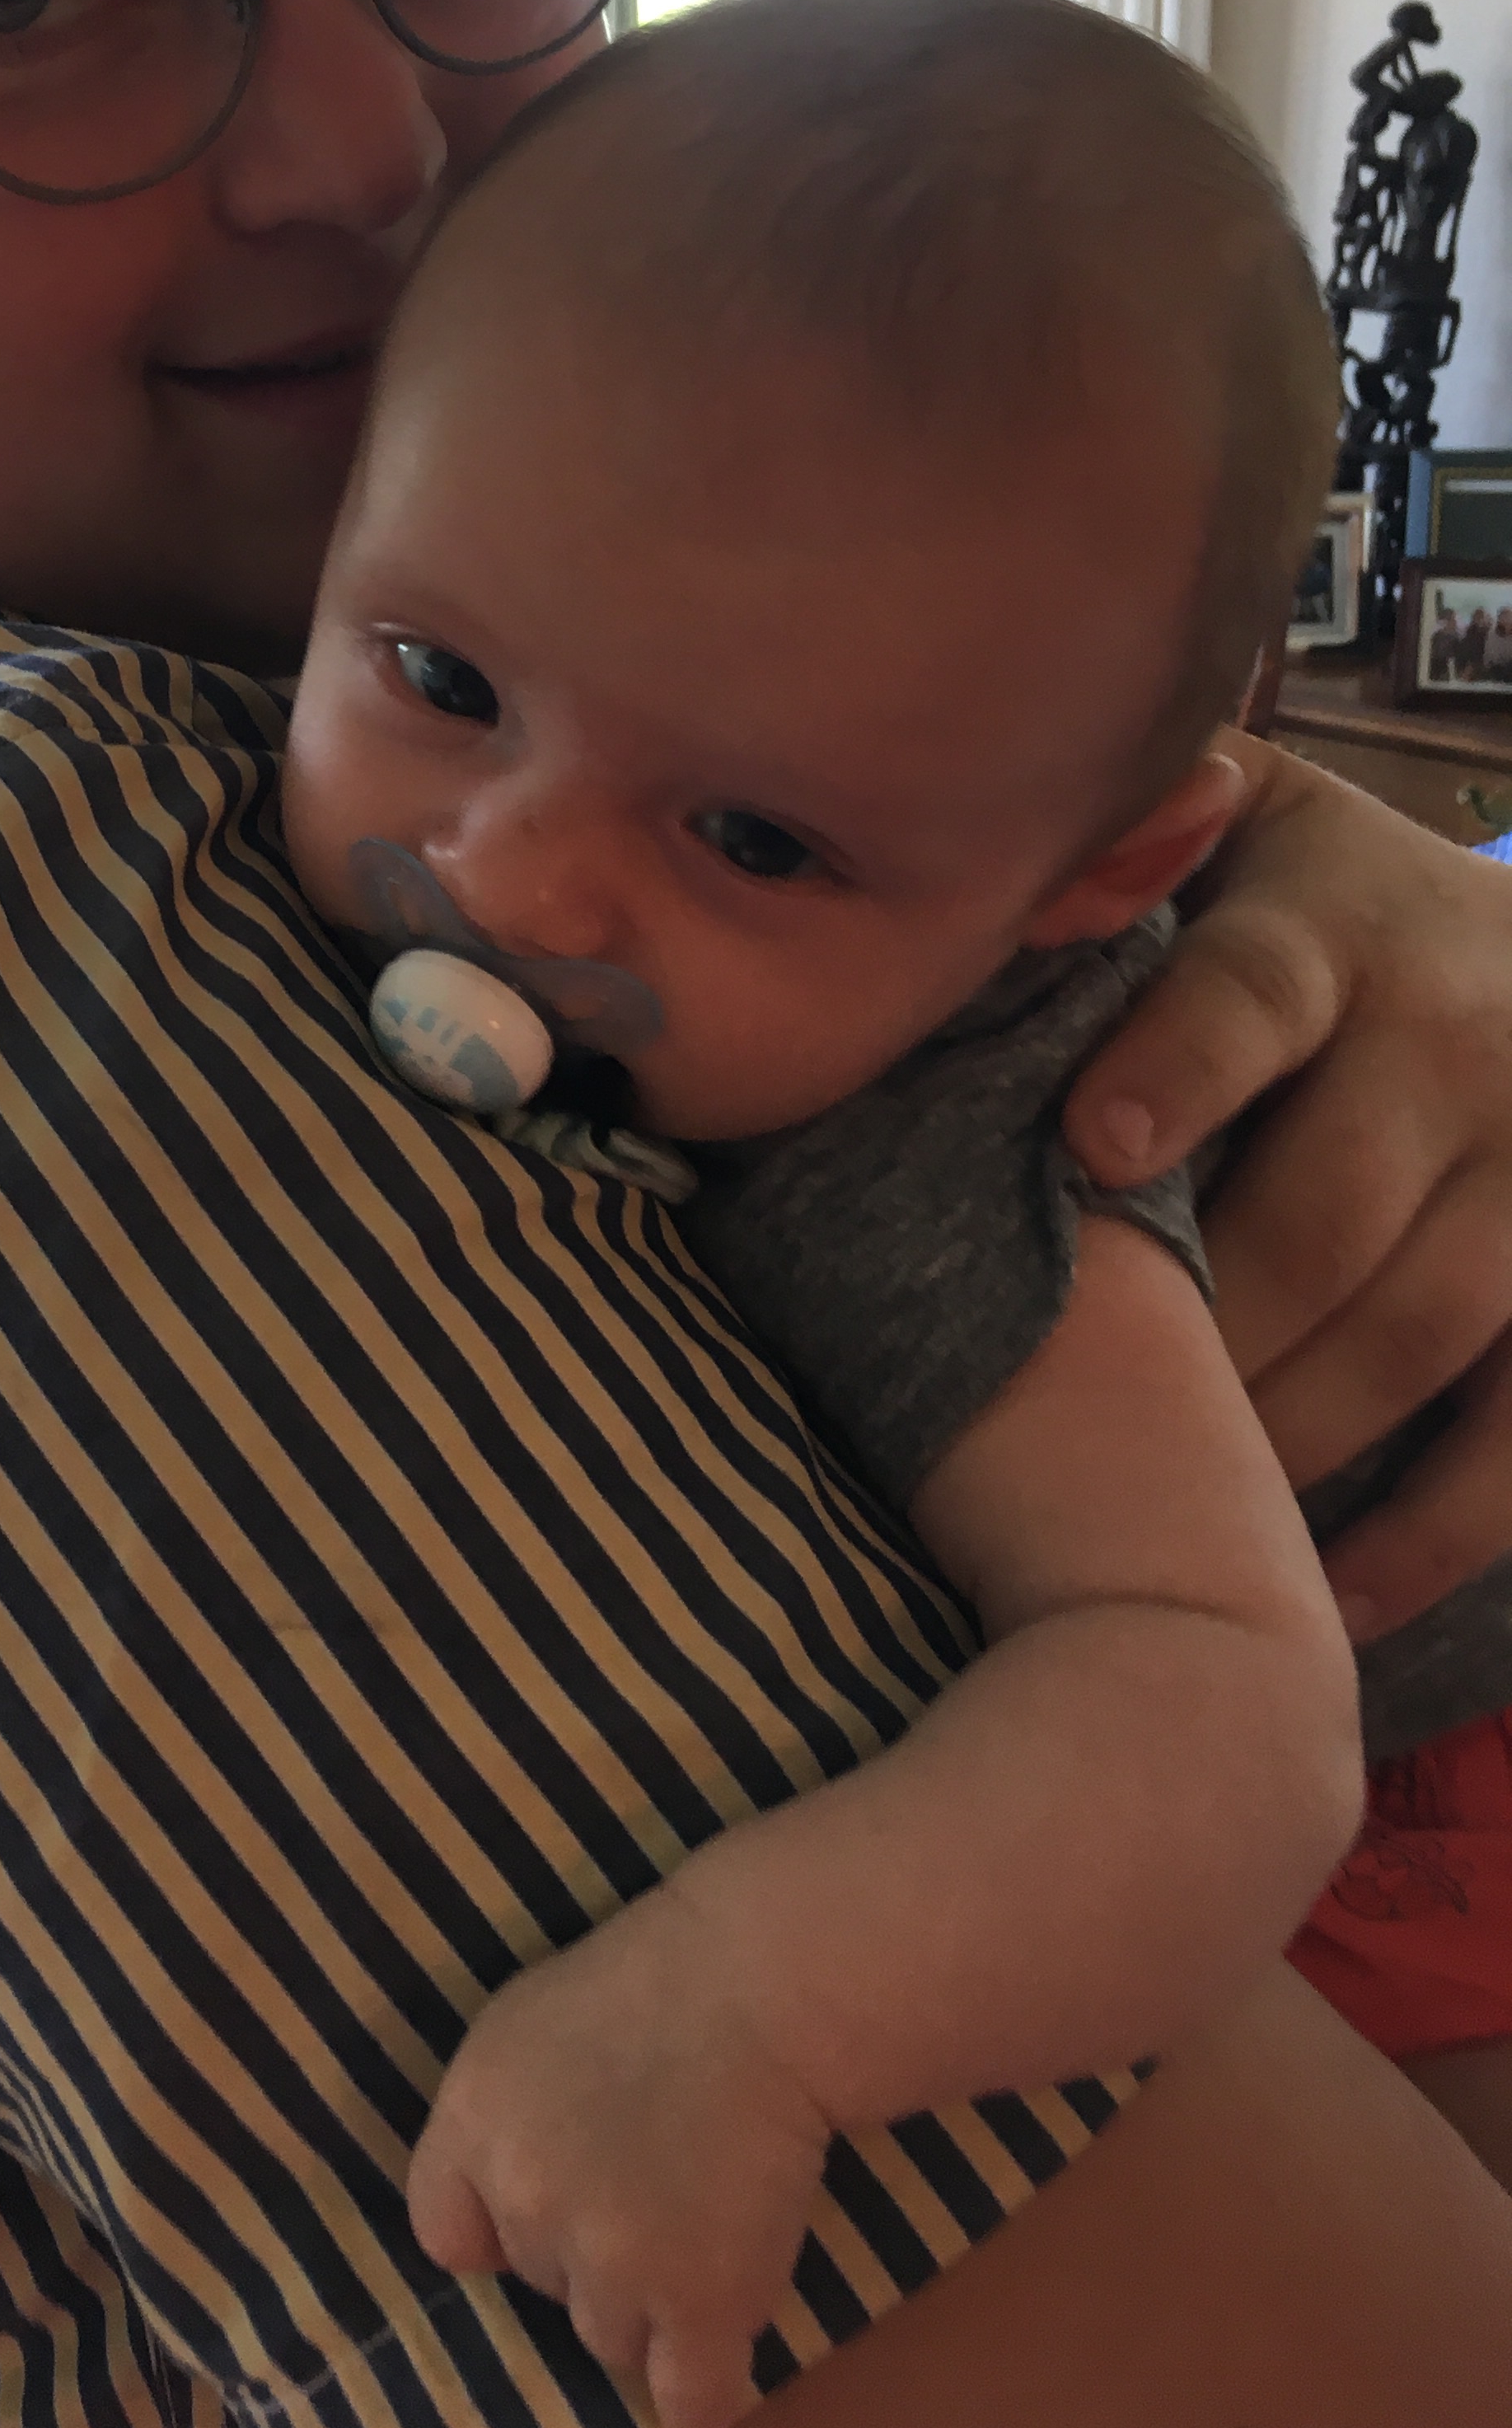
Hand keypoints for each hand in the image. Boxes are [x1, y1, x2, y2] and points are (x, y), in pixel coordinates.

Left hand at [408, 1891, 828, 2427]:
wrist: (758, 1985)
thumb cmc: (649, 1979)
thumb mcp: (525, 2024)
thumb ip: (501, 2119)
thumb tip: (498, 2205)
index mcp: (472, 2124)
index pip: (447, 2232)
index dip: (497, 2223)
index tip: (554, 2196)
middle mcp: (525, 2201)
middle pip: (543, 2280)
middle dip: (592, 2245)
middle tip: (657, 2175)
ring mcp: (610, 2261)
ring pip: (612, 2335)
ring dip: (653, 2300)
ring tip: (706, 2218)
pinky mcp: (697, 2302)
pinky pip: (688, 2402)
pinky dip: (702, 2392)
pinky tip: (717, 2356)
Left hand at [1063, 735, 1511, 1637]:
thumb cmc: (1294, 893)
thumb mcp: (1224, 825)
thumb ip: (1114, 849)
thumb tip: (973, 885)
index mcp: (1330, 929)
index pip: (1253, 999)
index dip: (1174, 1072)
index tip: (1086, 1153)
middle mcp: (1453, 1042)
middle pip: (1328, 1213)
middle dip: (1205, 1328)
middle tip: (1077, 1421)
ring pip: (1422, 1332)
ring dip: (1292, 1437)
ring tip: (1168, 1525)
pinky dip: (1434, 1533)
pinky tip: (1325, 1602)